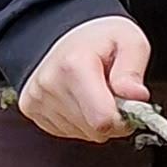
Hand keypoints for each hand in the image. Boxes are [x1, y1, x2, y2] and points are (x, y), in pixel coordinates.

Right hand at [17, 13, 152, 141]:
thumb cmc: (100, 39)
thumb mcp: (130, 41)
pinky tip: (78, 99)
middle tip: (111, 93)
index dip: (123, 118)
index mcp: (75, 65)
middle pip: (94, 131)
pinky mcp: (30, 107)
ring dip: (94, 120)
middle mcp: (50, 83)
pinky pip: (66, 132)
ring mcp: (37, 97)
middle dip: (111, 119)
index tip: (127, 103)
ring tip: (93, 92)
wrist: (66, 32)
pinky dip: (79, 121)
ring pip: (82, 134)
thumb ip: (134, 70)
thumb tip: (136, 97)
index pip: (103, 120)